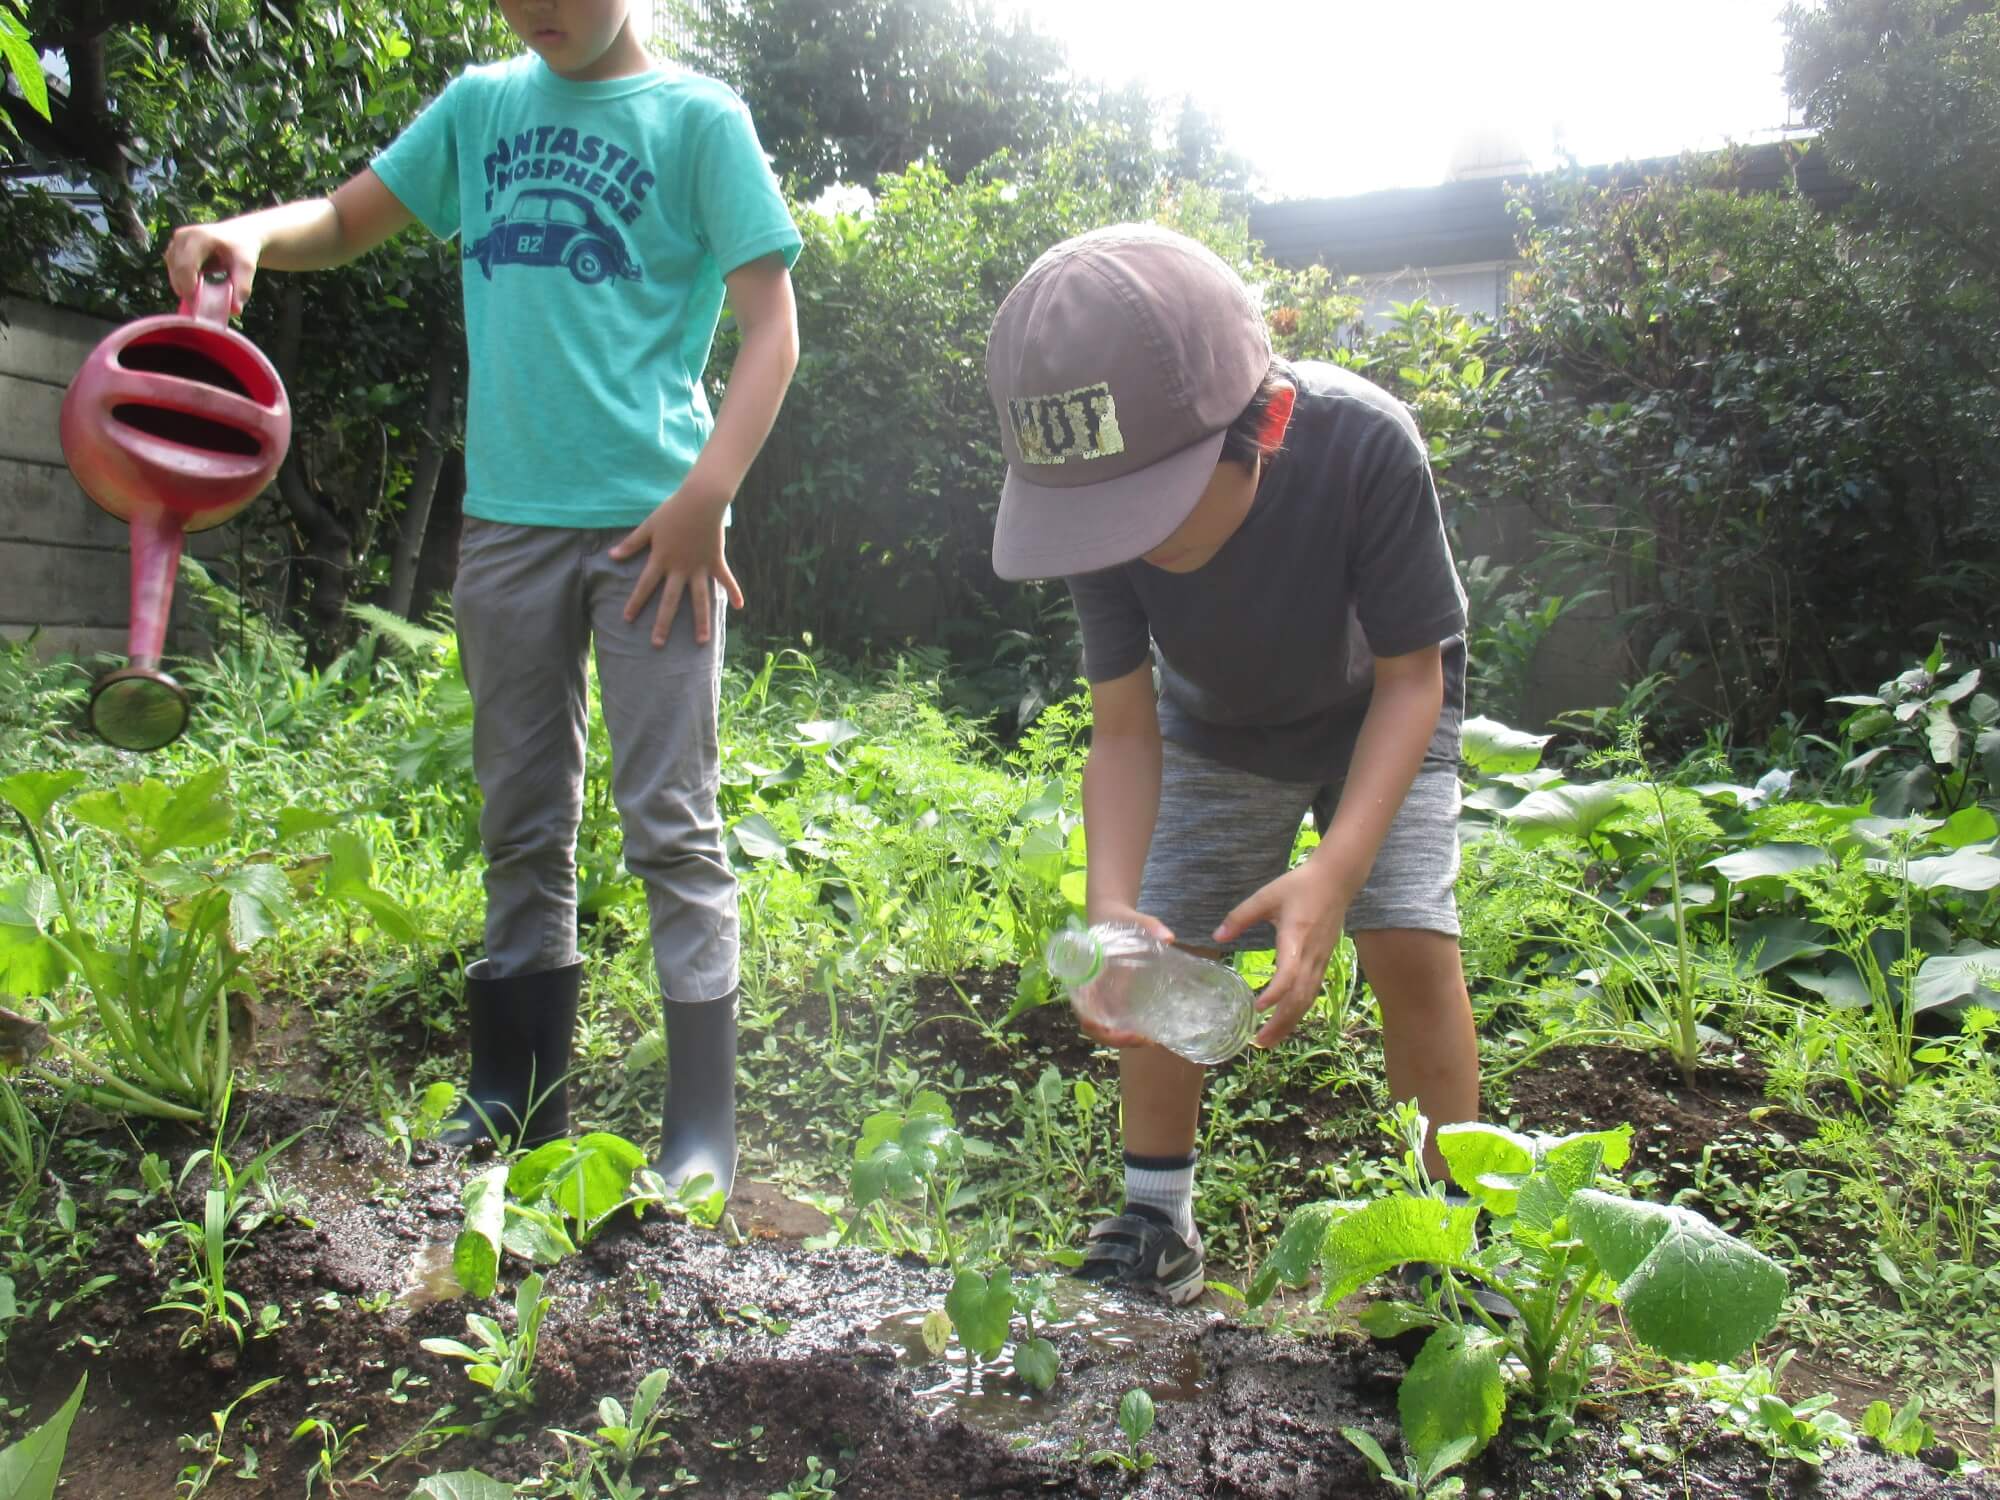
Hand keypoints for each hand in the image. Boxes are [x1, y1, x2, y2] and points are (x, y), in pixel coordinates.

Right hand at [164, 221, 261, 312]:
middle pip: (177, 270)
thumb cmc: (242, 249)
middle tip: (202, 306)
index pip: (186, 266)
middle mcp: (182, 236)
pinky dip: (184, 282)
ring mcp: (175, 242)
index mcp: (199, 237)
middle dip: (187, 291)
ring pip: (173, 272)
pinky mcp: (173, 249)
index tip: (199, 306)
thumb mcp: (247, 267)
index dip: (189, 288)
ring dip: (185, 287)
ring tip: (204, 293)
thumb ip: (242, 287)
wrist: (240, 235)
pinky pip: (173, 271)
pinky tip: (199, 284)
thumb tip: (235, 310)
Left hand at [608, 487, 744, 646]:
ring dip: (700, 621)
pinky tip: (739, 607)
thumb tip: (612, 556)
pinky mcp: (715, 561)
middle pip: (670, 600)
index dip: (635, 602)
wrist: (701, 500)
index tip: (627, 619)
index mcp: (661, 559)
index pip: (645, 585)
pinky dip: (733, 591)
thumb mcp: (649, 526)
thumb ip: (632, 544)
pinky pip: (725, 580)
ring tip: (701, 641)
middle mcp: (680, 568)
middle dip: (663, 623)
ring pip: (699, 599)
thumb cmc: (672, 511)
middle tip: (658, 644)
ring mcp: (699, 567)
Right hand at [1070, 905, 1173, 1048]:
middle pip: (1095, 1028)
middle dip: (1118, 1039)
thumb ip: (1148, 926)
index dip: (1100, 1027)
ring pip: (1104, 1029)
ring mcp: (1100, 996)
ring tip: (1151, 1039)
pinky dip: (1128, 1031)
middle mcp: (1089, 992)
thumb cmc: (1115, 920)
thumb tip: (1169, 938)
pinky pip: (1114, 1021)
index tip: (1122, 1030)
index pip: (1085, 1012)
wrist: (1109, 915)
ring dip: (1124, 1039)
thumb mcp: (1130, 920)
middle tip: (1146, 1039)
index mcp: (1085, 976)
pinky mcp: (1111, 997)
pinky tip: (1150, 1032)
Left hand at [1215, 860, 1351, 1047]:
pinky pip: (1312, 992)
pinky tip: (1285, 1020)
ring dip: (1289, 1022)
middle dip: (1280, 1022)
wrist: (1336, 881)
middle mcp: (1311, 954)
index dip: (1275, 993)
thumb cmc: (1299, 886)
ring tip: (1269, 1040)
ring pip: (1308, 999)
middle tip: (1258, 1042)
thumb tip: (1217, 937)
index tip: (1258, 1007)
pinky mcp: (1323, 961)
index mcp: (1296, 937)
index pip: (1289, 973)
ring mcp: (1321, 960)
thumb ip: (1240, 917)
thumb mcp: (1266, 896)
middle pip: (1300, 997)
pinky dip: (1298, 1010)